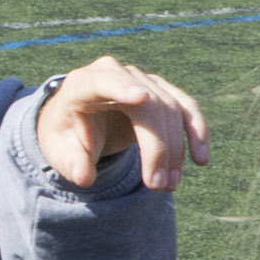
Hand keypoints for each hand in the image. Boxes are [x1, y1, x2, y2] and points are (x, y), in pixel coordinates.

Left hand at [36, 56, 209, 191]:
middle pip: (147, 104)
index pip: (102, 81)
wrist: (78, 123)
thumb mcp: (59, 152)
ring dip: (175, 149)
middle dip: (156, 146)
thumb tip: (84, 178)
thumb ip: (71, 163)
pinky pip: (185, 108)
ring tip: (169, 185)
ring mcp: (141, 80)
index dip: (120, 87)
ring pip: (170, 108)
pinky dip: (197, 132)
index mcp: (82, 85)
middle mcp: (115, 74)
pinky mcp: (161, 92)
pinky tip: (201, 159)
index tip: (140, 98)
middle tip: (156, 185)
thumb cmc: (66, 137)